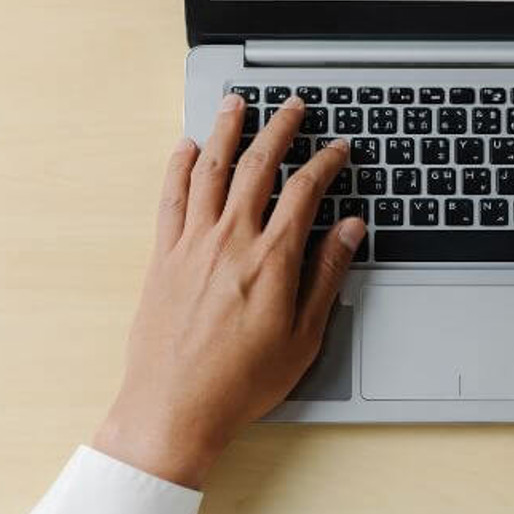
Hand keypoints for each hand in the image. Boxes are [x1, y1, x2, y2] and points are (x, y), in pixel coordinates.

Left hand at [92, 93, 364, 488]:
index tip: (338, 148)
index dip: (326, 162)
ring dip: (225, 130)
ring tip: (237, 104)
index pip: (305, 191)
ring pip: (209, 169)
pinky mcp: (163, 256)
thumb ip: (327, 276)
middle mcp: (230, 241)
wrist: (175, 409)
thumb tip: (350, 231)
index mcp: (271, 260)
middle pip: (257, 165)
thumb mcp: (304, 336)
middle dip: (280, 129)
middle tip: (293, 106)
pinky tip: (185, 148)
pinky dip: (178, 166)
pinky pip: (170, 197)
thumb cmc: (241, 383)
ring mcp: (191, 245)